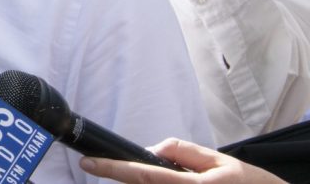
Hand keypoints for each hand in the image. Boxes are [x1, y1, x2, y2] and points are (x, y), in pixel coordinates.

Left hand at [79, 138, 284, 182]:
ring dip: (146, 183)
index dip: (111, 169)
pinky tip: (173, 179)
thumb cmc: (243, 183)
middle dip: (126, 177)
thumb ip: (181, 151)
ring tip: (170, 175)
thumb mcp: (215, 159)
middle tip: (114, 168)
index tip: (87, 163)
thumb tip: (151, 151)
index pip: (142, 176)